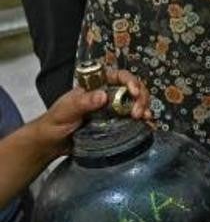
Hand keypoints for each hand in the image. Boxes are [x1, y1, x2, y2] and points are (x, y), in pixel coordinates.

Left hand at [32, 68, 152, 158]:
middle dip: (141, 97)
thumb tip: (103, 95)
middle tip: (139, 112)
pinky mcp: (117, 124)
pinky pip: (134, 119)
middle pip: (132, 89)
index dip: (130, 80)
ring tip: (144, 118)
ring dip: (144, 108)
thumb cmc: (53, 124)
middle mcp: (107, 96)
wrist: (51, 145)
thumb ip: (82, 103)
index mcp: (95, 87)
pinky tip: (147, 124)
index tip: (134, 91)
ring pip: (136, 102)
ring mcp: (113, 110)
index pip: (118, 76)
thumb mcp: (65, 112)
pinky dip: (143, 120)